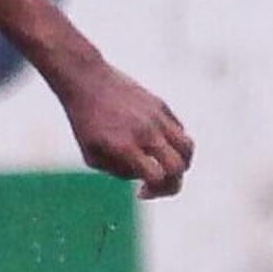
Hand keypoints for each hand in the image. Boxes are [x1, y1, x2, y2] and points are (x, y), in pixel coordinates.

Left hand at [53, 63, 194, 199]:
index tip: (140, 191)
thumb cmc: (85, 122)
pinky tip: (155, 145)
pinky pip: (179, 131)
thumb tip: (144, 176)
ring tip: (164, 166)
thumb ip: (119, 172)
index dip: (154, 191)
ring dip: (181, 164)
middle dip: (172, 184)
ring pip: (187, 147)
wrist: (87, 80)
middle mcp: (145, 131)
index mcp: (125, 146)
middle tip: (154, 184)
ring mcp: (156, 116)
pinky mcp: (161, 105)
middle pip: (178, 166)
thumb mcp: (92, 155)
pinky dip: (174, 145)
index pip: (157, 176)